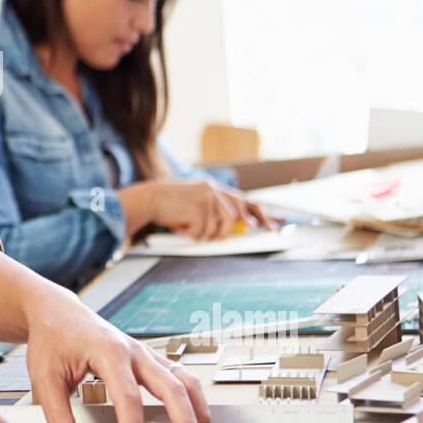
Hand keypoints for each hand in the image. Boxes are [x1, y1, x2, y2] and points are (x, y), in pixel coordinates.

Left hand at [23, 287, 210, 422]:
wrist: (58, 312)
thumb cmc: (53, 337)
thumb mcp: (44, 375)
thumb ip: (57, 413)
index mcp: (109, 351)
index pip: (128, 397)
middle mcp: (133, 351)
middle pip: (171, 387)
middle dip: (183, 421)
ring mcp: (145, 354)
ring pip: (185, 379)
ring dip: (197, 410)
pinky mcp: (149, 358)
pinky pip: (181, 376)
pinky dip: (193, 399)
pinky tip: (194, 419)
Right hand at [151, 179, 276, 239]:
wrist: (149, 199)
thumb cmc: (172, 206)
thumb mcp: (197, 205)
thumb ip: (217, 212)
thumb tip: (241, 228)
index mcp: (216, 188)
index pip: (246, 201)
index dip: (261, 215)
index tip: (273, 227)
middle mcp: (214, 190)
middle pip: (235, 216)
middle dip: (228, 231)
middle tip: (211, 235)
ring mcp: (206, 198)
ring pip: (219, 227)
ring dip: (205, 234)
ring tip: (189, 229)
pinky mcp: (198, 207)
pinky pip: (203, 231)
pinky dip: (191, 234)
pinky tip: (180, 226)